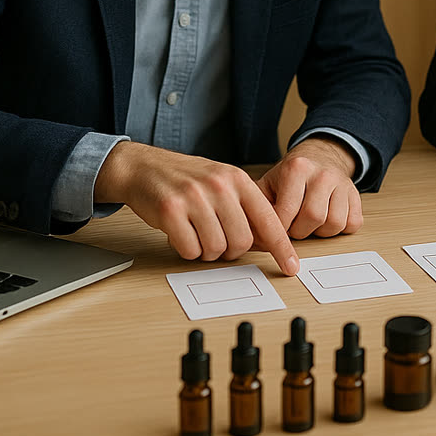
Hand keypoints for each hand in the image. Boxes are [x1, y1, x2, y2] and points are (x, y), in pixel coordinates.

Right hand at [94, 141, 299, 274]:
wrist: (144, 167)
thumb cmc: (186, 180)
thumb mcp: (223, 183)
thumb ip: (245, 208)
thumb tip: (269, 243)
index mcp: (237, 179)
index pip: (269, 220)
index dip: (282, 248)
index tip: (291, 268)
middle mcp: (219, 186)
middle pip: (242, 242)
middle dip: (230, 250)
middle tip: (215, 238)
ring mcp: (194, 197)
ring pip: (216, 249)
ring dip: (206, 251)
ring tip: (195, 232)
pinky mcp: (170, 211)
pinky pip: (190, 250)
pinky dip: (186, 249)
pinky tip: (180, 233)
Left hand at [256, 137, 363, 239]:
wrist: (321, 156)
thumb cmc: (292, 175)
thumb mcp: (269, 182)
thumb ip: (256, 203)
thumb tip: (251, 232)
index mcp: (297, 168)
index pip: (287, 211)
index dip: (279, 228)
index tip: (276, 230)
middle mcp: (322, 174)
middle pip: (313, 218)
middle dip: (300, 231)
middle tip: (293, 227)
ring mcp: (342, 184)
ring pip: (334, 224)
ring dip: (320, 231)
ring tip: (310, 222)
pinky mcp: (356, 195)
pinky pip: (351, 224)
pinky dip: (339, 229)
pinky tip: (327, 219)